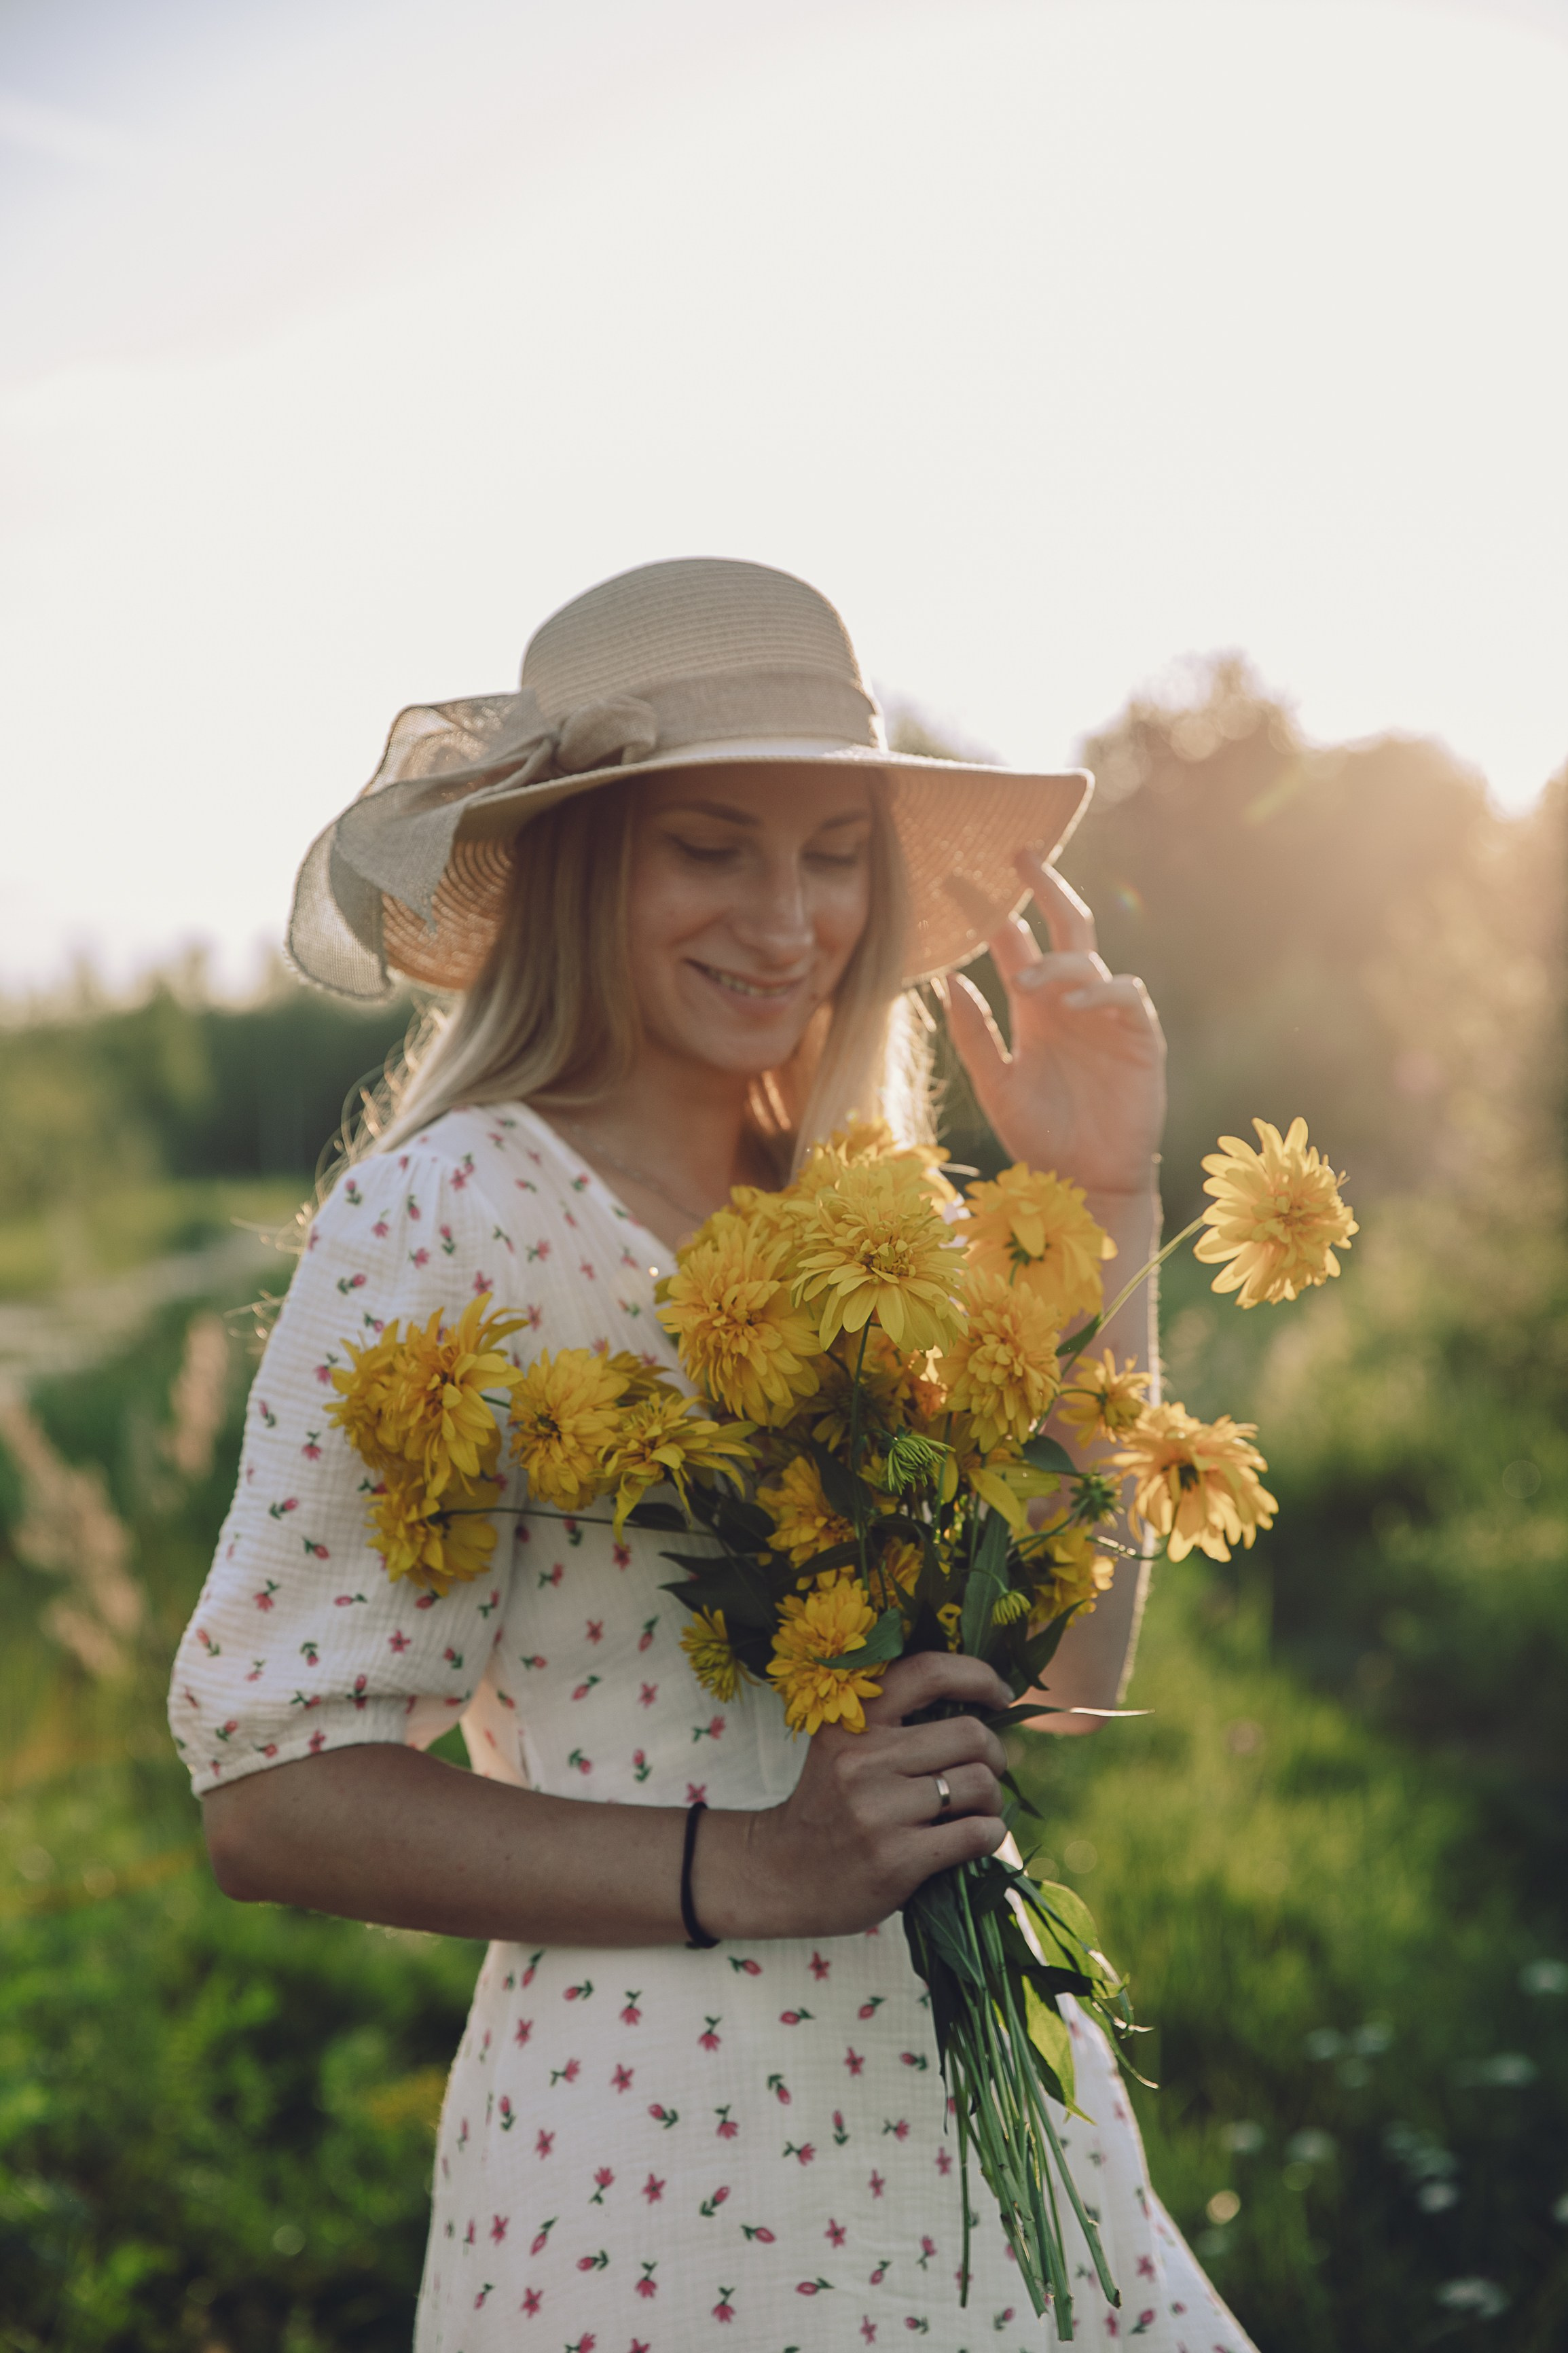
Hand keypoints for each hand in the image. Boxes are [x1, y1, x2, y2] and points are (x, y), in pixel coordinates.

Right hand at [710, 1653, 1012, 1940]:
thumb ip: (896, 1725)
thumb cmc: (829, 1807)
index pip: (928, 1672)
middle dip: (994, 1754)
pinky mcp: (896, 1858)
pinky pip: (976, 1834)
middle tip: (987, 1770)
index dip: (978, 1676)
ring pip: (979, 1784)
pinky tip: (974, 1838)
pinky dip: (990, 1834)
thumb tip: (983, 1711)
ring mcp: (879, 1810)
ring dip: (992, 1799)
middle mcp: (863, 1758)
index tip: (1000, 1695)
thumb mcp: (843, 1747)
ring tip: (976, 1810)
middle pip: (970, 1734)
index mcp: (852, 1720)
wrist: (780, 1874)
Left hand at [940, 852, 1166, 1196]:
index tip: (955, 879)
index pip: (1012, 942)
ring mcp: (1107, 1017)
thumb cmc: (1040, 1137)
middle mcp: (1070, 1002)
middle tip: (1018, 853)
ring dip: (1056, 960)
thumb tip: (946, 980)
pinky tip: (1073, 1003)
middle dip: (1044, 886)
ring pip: (1088, 959)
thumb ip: (974, 1035)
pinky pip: (1126, 996)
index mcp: (1034, 1008)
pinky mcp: (1140, 1038)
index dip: (989, 911)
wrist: (1084, 1185)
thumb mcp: (994, 1085)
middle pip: (1063, 926)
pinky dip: (1100, 992)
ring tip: (1022, 978)